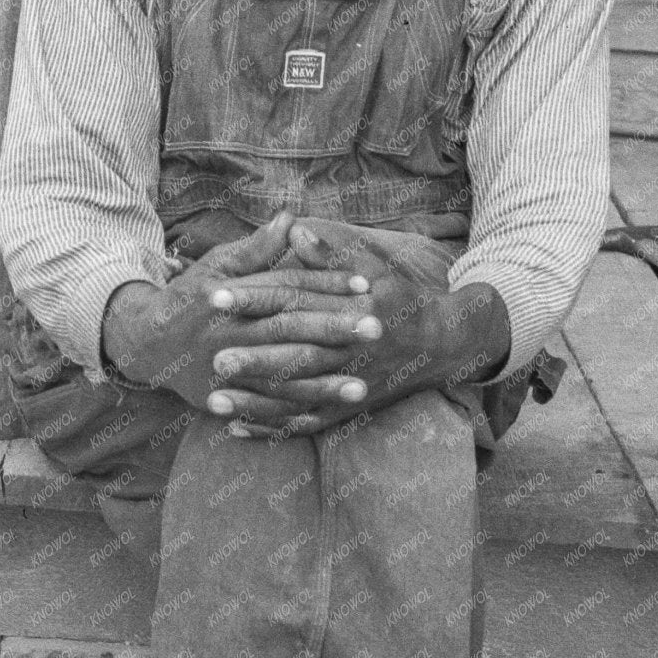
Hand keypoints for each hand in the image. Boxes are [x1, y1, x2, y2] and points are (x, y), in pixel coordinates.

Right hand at [100, 211, 378, 412]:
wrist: (145, 344)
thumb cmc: (189, 298)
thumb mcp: (217, 266)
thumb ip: (256, 248)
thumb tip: (290, 218)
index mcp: (231, 300)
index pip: (285, 289)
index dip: (325, 286)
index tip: (363, 285)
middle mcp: (229, 337)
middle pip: (288, 333)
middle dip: (333, 331)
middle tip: (376, 328)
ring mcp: (225, 373)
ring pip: (279, 380)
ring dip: (322, 385)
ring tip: (362, 387)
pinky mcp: (223, 400)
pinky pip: (263, 411)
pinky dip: (294, 414)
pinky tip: (326, 415)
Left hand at [205, 220, 511, 439]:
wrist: (444, 345)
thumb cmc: (402, 301)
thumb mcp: (374, 271)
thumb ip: (330, 256)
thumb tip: (293, 228)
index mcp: (352, 311)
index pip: (294, 300)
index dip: (254, 297)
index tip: (214, 295)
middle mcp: (350, 352)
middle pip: (296, 355)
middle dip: (255, 360)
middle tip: (214, 359)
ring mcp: (348, 386)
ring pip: (297, 398)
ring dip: (255, 403)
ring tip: (213, 402)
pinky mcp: (346, 411)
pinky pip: (304, 424)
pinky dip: (271, 430)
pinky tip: (236, 429)